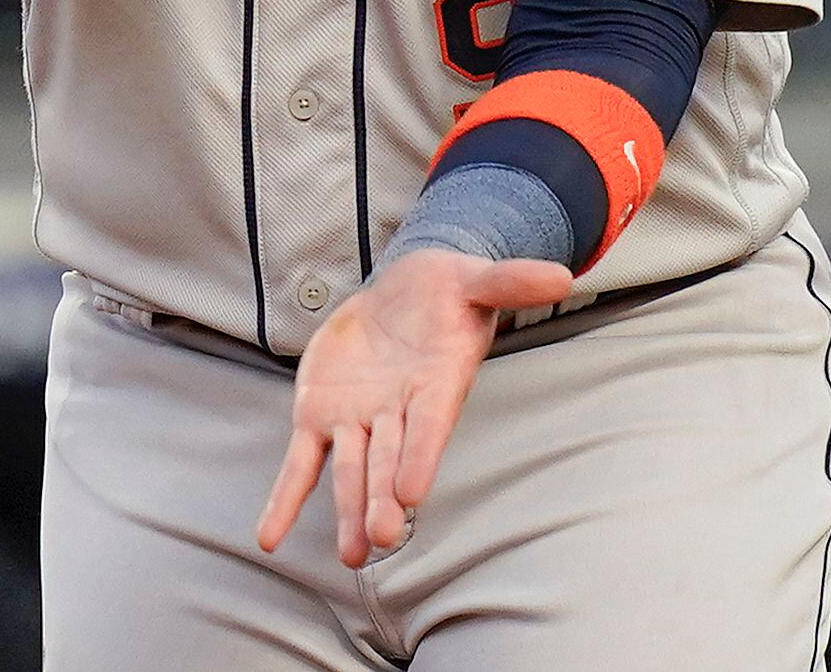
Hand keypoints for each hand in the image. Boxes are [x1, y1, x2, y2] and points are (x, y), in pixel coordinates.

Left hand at [255, 250, 571, 568]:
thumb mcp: (476, 279)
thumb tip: (562, 276)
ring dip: (346, 511)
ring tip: (351, 555)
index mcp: (436, 385)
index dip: (419, 456)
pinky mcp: (320, 415)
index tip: (410, 492)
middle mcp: (397, 413)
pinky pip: (300, 463)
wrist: (406, 293)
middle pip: (388, 461)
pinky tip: (267, 536)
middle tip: (378, 539)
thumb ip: (510, 281)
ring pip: (349, 471)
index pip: (427, 426)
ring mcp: (358, 419)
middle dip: (382, 500)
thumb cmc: (448, 293)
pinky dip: (284, 499)